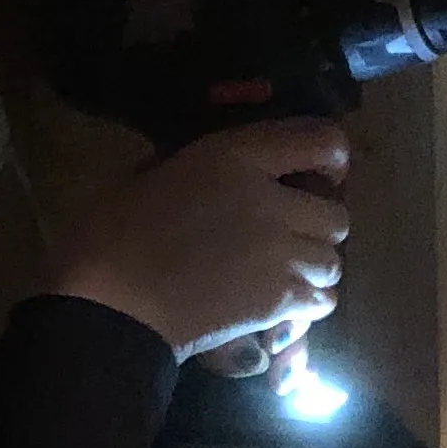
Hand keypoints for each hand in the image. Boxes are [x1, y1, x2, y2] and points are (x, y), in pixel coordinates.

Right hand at [46, 119, 347, 362]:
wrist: (110, 302)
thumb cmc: (111, 233)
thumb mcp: (150, 172)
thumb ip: (196, 164)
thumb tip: (218, 169)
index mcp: (236, 156)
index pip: (322, 140)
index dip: (332, 158)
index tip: (321, 174)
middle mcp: (271, 200)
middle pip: (336, 215)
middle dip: (317, 229)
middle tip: (289, 240)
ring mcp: (280, 252)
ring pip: (333, 262)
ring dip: (314, 269)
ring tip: (283, 277)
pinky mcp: (279, 299)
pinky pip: (322, 301)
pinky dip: (308, 304)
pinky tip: (281, 307)